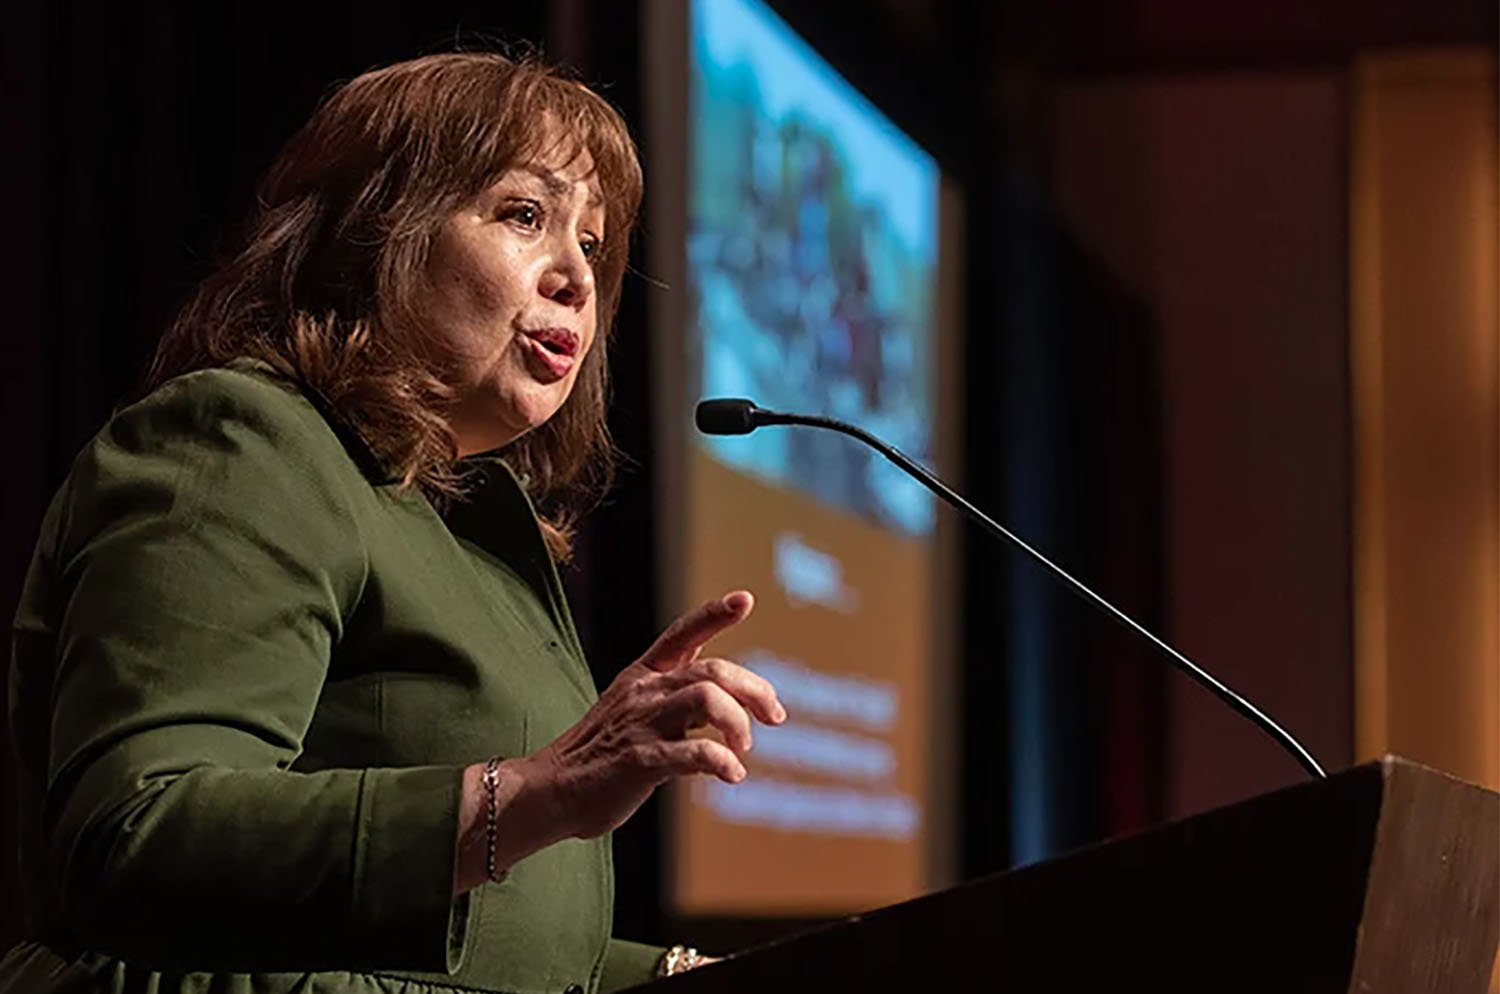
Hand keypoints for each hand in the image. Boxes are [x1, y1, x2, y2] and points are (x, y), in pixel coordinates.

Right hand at [518, 590, 785, 840]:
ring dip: (738, 724)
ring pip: (707, 699)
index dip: (714, 614)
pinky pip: (694, 752)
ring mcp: (641, 724)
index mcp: (643, 674)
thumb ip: (676, 698)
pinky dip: (723, 762)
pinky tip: (732, 775)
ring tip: (742, 748)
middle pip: (714, 671)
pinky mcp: (639, 760)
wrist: (552, 790)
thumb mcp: (635, 710)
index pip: (682, 633)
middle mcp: (644, 691)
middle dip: (755, 690)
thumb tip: (728, 702)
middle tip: (775, 716)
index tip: (745, 600)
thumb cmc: (602, 753)